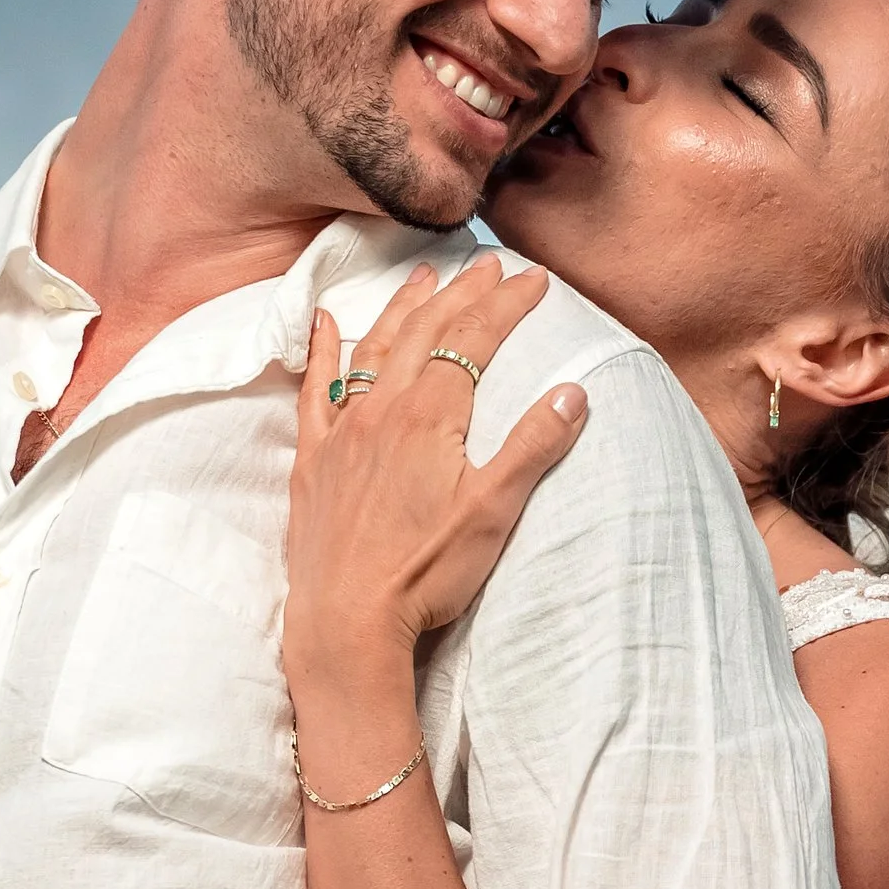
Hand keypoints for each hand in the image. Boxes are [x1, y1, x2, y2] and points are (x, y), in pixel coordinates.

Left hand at [285, 259, 584, 697]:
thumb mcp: (493, 512)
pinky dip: (321, 350)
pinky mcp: (314, 461)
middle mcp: (381, 411)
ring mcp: (342, 433)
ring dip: (401, 308)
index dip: (506, 304)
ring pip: (372, 349)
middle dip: (461, 293)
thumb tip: (574, 392)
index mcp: (429, 417)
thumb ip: (533, 447)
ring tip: (422, 277)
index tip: (532, 279)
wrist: (346, 622)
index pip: (473, 340)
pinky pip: (314, 390)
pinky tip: (324, 322)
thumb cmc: (424, 574)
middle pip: (425, 332)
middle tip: (488, 265)